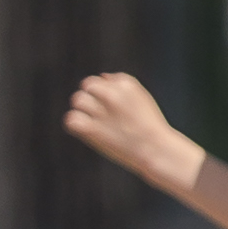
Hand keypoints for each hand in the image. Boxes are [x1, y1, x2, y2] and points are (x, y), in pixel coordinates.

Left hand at [63, 71, 189, 177]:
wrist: (156, 151)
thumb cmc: (150, 127)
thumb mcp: (142, 98)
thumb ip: (122, 85)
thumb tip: (102, 77)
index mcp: (126, 84)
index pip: (101, 80)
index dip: (103, 93)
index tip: (112, 108)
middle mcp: (112, 94)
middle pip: (87, 85)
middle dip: (91, 98)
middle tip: (100, 115)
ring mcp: (101, 111)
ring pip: (77, 100)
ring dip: (82, 110)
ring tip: (94, 123)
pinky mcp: (92, 129)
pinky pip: (71, 119)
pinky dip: (75, 125)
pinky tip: (86, 131)